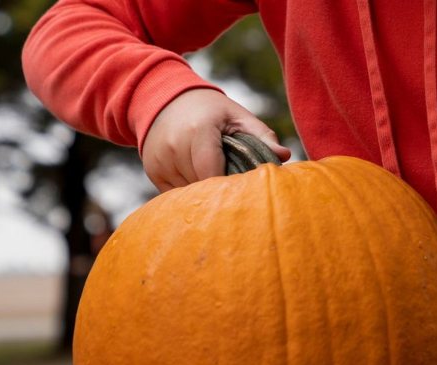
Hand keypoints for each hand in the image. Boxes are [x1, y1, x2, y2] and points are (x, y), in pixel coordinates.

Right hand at [142, 89, 290, 192]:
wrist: (165, 98)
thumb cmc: (209, 109)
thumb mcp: (237, 116)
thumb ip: (262, 136)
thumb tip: (285, 155)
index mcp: (198, 131)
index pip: (214, 174)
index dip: (231, 187)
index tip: (245, 190)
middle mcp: (174, 147)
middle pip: (202, 186)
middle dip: (220, 190)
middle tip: (235, 187)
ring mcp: (159, 160)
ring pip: (188, 193)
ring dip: (204, 192)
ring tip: (215, 179)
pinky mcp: (152, 169)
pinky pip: (174, 194)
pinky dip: (189, 191)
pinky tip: (198, 178)